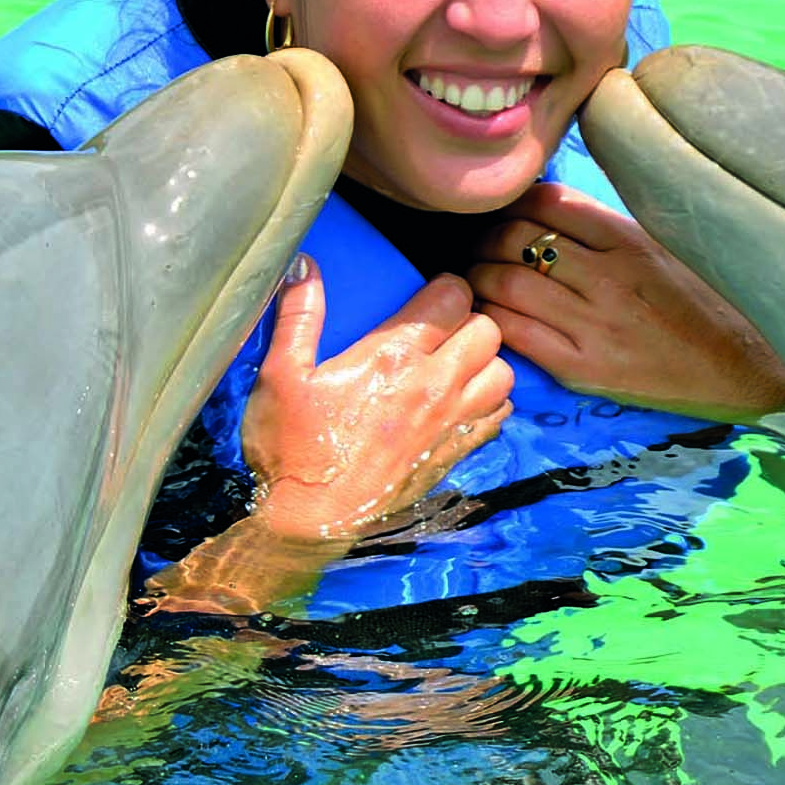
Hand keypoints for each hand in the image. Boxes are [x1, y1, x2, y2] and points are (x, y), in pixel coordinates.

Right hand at [239, 263, 514, 541]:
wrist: (309, 521)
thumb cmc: (290, 447)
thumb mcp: (281, 374)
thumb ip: (298, 314)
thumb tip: (304, 262)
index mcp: (394, 356)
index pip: (454, 297)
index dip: (445, 287)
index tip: (428, 295)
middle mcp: (434, 386)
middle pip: (489, 330)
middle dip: (470, 320)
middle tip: (442, 329)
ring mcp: (449, 424)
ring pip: (504, 373)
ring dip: (486, 362)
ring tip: (457, 365)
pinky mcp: (455, 454)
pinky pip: (499, 417)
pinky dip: (490, 403)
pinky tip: (461, 403)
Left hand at [468, 184, 784, 423]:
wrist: (742, 367)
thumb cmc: (703, 303)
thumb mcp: (663, 246)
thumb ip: (607, 227)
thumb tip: (546, 204)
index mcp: (629, 239)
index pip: (548, 201)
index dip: (513, 203)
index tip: (502, 212)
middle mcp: (608, 277)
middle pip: (516, 239)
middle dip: (484, 238)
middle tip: (475, 245)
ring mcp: (594, 324)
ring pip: (506, 284)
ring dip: (478, 277)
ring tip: (474, 279)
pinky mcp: (583, 367)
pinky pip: (516, 334)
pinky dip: (490, 319)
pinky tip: (486, 317)